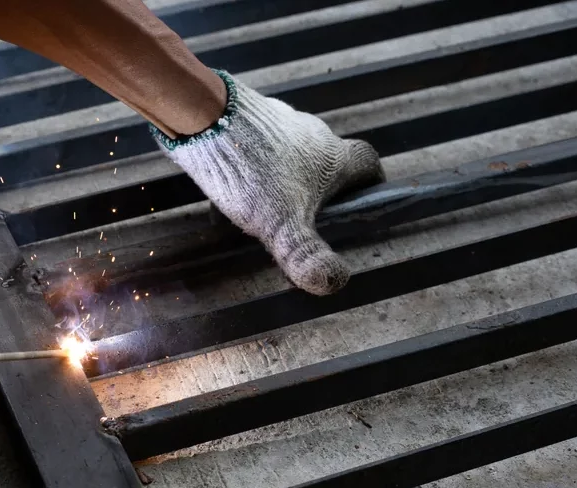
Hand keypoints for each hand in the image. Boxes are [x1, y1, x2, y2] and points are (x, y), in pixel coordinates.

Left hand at [154, 70, 384, 294]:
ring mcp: (280, 120)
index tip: (366, 198)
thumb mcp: (281, 224)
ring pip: (291, 153)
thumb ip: (305, 255)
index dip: (371, 182)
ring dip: (283, 178)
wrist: (205, 117)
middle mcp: (312, 133)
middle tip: (301, 216)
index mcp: (332, 156)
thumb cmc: (251, 172)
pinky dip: (254, 165)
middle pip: (328, 161)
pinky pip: (259, 144)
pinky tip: (231, 187)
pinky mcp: (248, 116)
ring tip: (260, 207)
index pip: (368, 162)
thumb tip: (334, 283)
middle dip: (318, 189)